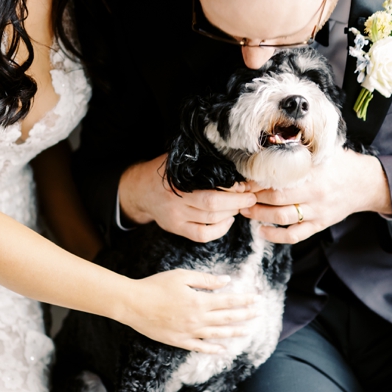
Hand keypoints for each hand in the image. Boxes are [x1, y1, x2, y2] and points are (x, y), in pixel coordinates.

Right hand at [117, 270, 259, 352]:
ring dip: (234, 332)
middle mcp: (197, 319)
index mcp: (199, 301)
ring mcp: (188, 332)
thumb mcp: (182, 276)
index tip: (257, 299)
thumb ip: (206, 280)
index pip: (229, 301)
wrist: (133, 304)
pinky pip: (199, 347)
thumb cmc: (156, 286)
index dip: (245, 300)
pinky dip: (212, 348)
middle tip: (259, 312)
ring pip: (217, 334)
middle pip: (227, 318)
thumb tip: (226, 281)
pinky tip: (222, 349)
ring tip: (248, 331)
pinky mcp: (178, 340)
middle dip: (245, 315)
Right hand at [119, 155, 256, 242]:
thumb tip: (230, 155)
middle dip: (237, 202)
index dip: (232, 188)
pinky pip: (202, 235)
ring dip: (231, 213)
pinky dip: (220, 230)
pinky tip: (228, 220)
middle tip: (250, 196)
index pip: (211, 188)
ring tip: (241, 205)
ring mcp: (176, 217)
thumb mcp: (177, 159)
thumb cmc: (164, 171)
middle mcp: (176, 201)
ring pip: (210, 221)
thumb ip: (200, 159)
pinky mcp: (177, 229)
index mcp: (178, 181)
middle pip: (213, 206)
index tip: (245, 184)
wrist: (140, 189)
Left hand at [241, 148, 391, 243]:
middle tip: (239, 196)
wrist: (366, 184)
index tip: (243, 179)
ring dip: (259, 215)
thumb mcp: (323, 152)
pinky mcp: (319, 225)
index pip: (279, 178)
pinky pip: (294, 235)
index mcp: (314, 172)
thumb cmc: (341, 164)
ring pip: (282, 218)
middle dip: (253, 197)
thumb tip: (272, 143)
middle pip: (276, 198)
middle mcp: (315, 193)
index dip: (257, 180)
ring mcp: (317, 211)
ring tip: (245, 211)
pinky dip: (275, 236)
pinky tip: (261, 231)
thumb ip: (301, 151)